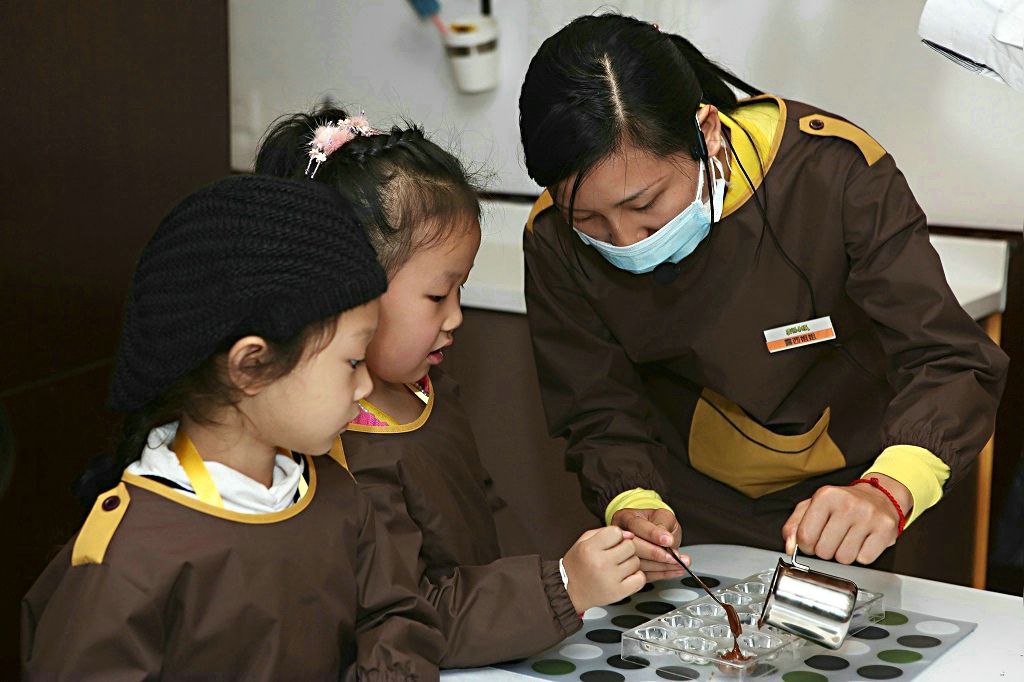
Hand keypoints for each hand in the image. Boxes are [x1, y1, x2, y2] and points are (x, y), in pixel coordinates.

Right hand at [563, 526, 645, 612]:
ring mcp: (611, 579)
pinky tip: (626, 576)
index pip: (616, 532)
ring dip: (629, 563)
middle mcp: (601, 563)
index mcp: (590, 549)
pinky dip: (636, 576)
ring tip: (617, 567)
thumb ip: (605, 532)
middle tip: (615, 555)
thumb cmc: (577, 566)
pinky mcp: (618, 592)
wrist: (570, 591)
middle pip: (630, 546)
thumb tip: (629, 534)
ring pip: (636, 562)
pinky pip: (640, 579)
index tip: (611, 542)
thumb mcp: (583, 542)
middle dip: (624, 548)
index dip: (615, 536)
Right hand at [610, 508, 687, 579]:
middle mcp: (621, 537)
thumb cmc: (657, 522)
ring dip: (662, 566)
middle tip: (674, 557)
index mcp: (624, 518)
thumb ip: (664, 524)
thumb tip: (666, 539)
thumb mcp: (663, 516)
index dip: (652, 534)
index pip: (635, 525)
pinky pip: (645, 575)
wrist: (656, 534)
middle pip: (634, 547)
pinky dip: (663, 574)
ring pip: (639, 564)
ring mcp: (623, 554)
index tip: (668, 540)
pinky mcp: (630, 570)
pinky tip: (675, 570)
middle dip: (656, 554)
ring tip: (680, 564)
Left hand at [782, 474, 912, 564]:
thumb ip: (794, 526)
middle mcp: (847, 503)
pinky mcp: (886, 529)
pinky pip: (864, 559)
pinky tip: (862, 541)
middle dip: (825, 550)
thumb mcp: (813, 506)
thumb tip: (790, 547)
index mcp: (825, 495)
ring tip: (848, 538)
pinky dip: (861, 555)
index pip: (805, 537)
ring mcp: (868, 516)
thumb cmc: (842, 504)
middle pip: (824, 551)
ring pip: (844, 558)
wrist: (879, 496)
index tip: (812, 541)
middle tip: (833, 538)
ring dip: (843, 553)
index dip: (806, 545)